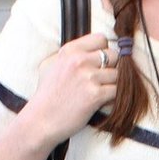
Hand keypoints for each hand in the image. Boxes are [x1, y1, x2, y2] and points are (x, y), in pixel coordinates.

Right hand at [24, 30, 118, 144]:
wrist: (40, 120)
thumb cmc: (46, 96)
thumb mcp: (51, 66)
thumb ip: (70, 56)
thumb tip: (91, 50)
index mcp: (70, 50)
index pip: (101, 39)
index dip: (104, 51)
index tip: (99, 63)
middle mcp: (79, 60)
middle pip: (113, 55)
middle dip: (112, 68)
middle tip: (102, 80)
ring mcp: (88, 77)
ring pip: (118, 74)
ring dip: (113, 85)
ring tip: (101, 93)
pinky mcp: (95, 95)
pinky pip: (117, 91)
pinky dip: (113, 98)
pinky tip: (102, 102)